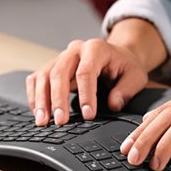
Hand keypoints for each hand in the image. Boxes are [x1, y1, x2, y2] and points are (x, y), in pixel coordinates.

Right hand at [25, 39, 147, 125]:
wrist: (116, 56)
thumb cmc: (124, 67)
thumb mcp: (136, 76)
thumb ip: (126, 90)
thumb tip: (112, 104)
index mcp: (96, 49)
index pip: (86, 72)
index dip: (86, 95)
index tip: (89, 115)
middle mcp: (74, 50)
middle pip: (59, 72)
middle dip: (58, 99)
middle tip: (60, 121)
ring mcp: (60, 57)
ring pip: (43, 76)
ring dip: (41, 100)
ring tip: (43, 121)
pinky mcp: (51, 67)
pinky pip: (36, 79)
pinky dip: (34, 96)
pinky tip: (38, 112)